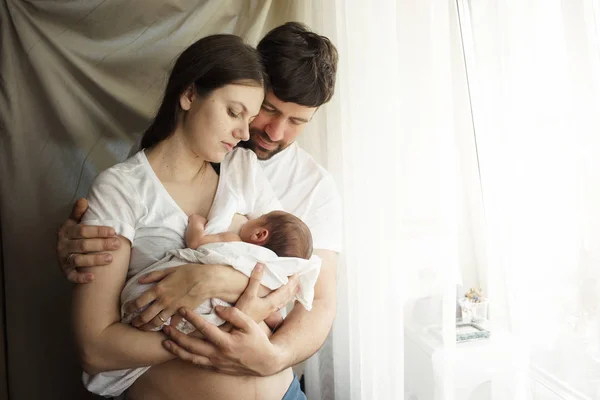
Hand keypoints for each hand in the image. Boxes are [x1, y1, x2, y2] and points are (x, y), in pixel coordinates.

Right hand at [56, 198, 119, 282]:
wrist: (65, 251)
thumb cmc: (75, 234)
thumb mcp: (74, 222)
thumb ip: (78, 212)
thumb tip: (84, 200)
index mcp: (66, 231)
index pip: (83, 230)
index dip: (98, 231)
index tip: (113, 231)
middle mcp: (62, 245)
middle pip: (83, 245)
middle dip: (101, 244)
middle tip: (117, 244)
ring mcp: (63, 259)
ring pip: (78, 260)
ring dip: (94, 260)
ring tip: (110, 258)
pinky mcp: (64, 271)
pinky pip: (71, 276)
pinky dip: (80, 278)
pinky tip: (92, 278)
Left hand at [124, 264, 218, 330]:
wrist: (206, 279)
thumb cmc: (189, 271)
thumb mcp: (170, 269)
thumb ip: (154, 275)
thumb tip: (140, 280)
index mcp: (158, 289)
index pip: (138, 302)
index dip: (130, 307)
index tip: (127, 310)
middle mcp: (163, 301)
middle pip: (145, 316)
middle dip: (136, 322)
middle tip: (132, 324)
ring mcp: (172, 309)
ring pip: (156, 323)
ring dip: (147, 327)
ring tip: (142, 329)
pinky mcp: (182, 313)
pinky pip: (172, 324)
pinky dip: (167, 327)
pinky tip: (163, 329)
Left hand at [162, 306, 285, 376]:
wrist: (265, 362)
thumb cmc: (258, 340)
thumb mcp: (250, 323)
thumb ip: (234, 314)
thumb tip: (217, 308)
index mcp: (226, 342)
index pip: (205, 329)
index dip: (192, 318)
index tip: (182, 309)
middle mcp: (218, 354)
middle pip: (192, 346)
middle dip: (176, 336)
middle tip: (165, 327)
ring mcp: (216, 363)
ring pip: (191, 358)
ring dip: (176, 350)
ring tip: (165, 341)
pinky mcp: (216, 368)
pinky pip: (197, 363)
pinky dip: (185, 358)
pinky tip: (178, 352)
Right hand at [234, 263, 297, 324]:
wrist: (238, 328)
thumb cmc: (243, 312)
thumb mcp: (249, 294)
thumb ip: (255, 280)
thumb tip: (261, 265)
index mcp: (272, 302)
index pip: (286, 289)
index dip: (291, 281)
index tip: (296, 272)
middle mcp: (274, 307)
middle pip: (287, 295)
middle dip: (293, 286)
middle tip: (298, 277)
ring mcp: (270, 311)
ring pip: (285, 300)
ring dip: (291, 293)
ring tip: (295, 287)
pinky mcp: (266, 313)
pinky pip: (280, 304)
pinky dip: (285, 299)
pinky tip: (283, 299)